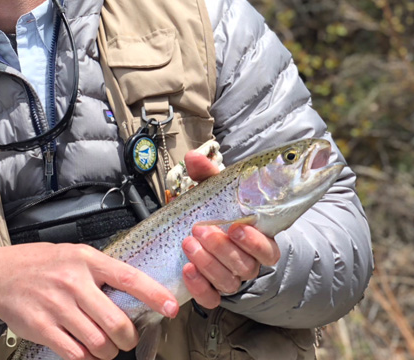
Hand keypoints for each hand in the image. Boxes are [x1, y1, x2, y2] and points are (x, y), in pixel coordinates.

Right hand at [0, 243, 178, 359]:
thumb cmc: (38, 264)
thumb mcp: (71, 255)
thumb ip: (99, 272)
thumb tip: (134, 294)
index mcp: (85, 260)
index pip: (128, 277)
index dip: (154, 295)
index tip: (171, 308)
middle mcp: (73, 282)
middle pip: (117, 322)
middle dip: (128, 338)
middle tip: (126, 338)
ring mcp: (57, 306)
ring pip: (99, 343)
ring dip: (107, 352)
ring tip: (103, 346)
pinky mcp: (43, 327)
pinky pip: (76, 354)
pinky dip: (86, 358)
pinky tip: (84, 351)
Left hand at [181, 150, 280, 307]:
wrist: (198, 234)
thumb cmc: (214, 211)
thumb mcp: (213, 191)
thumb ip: (206, 174)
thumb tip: (193, 157)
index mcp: (257, 240)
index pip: (269, 250)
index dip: (256, 242)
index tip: (237, 227)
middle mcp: (248, 263)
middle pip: (245, 266)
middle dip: (222, 249)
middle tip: (200, 230)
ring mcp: (230, 279)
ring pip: (228, 281)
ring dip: (208, 263)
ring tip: (188, 244)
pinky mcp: (212, 291)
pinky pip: (210, 298)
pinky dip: (199, 287)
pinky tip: (187, 270)